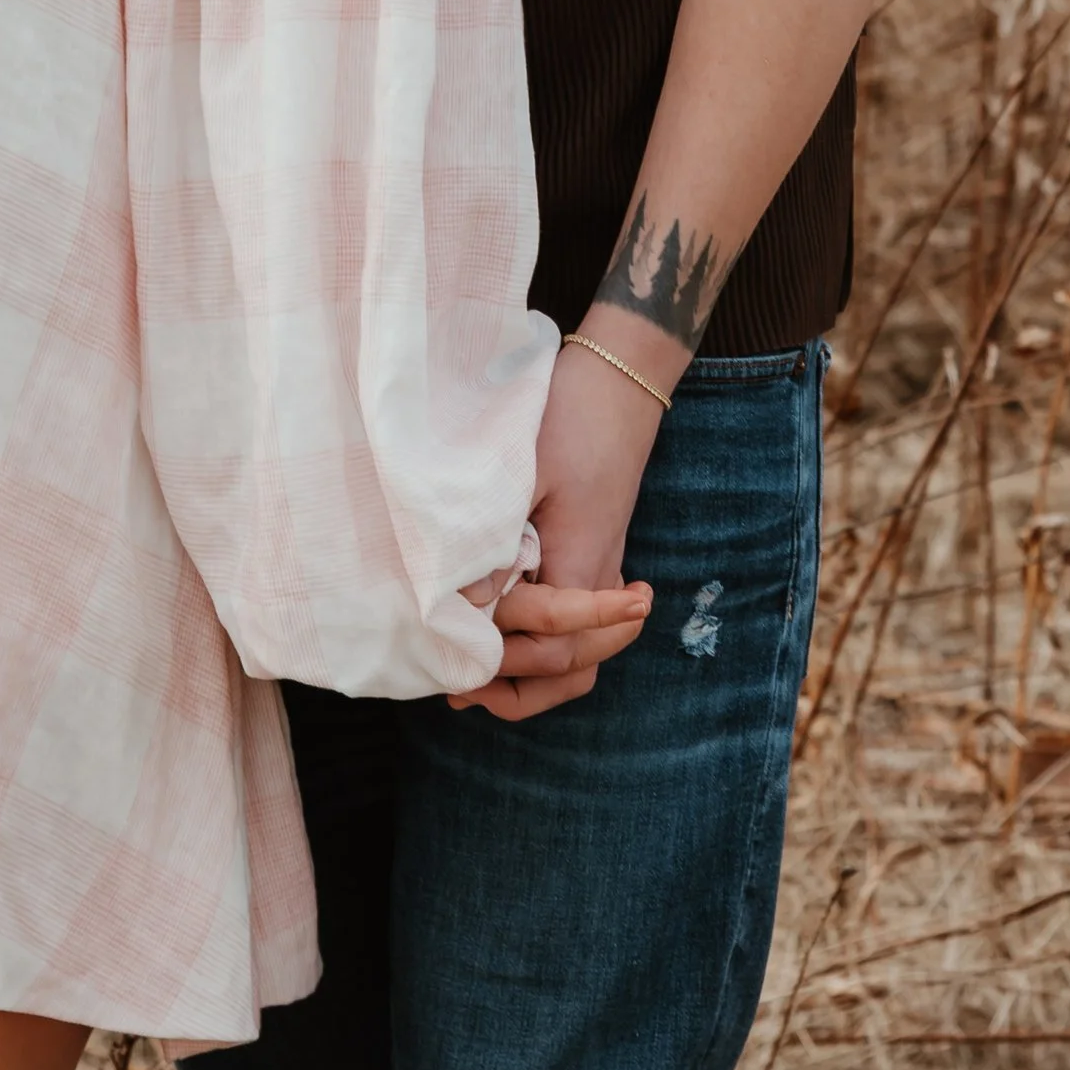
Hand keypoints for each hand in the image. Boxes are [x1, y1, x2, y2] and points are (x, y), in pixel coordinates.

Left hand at [450, 332, 676, 722]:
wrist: (619, 380)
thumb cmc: (569, 417)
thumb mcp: (521, 473)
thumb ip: (492, 540)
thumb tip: (458, 602)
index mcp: (582, 565)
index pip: (552, 651)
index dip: (502, 670)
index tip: (450, 671)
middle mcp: (602, 580)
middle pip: (574, 668)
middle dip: (519, 689)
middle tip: (458, 688)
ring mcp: (604, 568)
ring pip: (583, 653)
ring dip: (535, 671)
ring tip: (477, 673)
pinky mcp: (596, 552)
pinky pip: (580, 623)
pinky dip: (547, 643)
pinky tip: (503, 627)